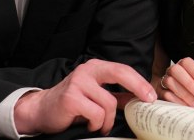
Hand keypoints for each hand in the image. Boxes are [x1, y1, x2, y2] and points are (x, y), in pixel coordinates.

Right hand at [13, 59, 155, 135]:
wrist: (41, 110)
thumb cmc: (71, 103)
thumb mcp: (96, 96)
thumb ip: (116, 96)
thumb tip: (140, 99)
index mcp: (95, 67)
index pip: (123, 70)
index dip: (140, 82)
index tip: (152, 95)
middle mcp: (86, 70)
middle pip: (120, 73)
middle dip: (138, 87)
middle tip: (147, 101)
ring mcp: (78, 83)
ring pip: (109, 103)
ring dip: (108, 120)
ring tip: (100, 125)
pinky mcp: (71, 98)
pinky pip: (96, 114)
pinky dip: (97, 124)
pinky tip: (89, 125)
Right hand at [158, 57, 193, 108]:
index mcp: (184, 65)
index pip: (187, 62)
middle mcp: (172, 71)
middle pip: (175, 70)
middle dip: (189, 83)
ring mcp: (164, 81)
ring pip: (169, 82)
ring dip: (184, 93)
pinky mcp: (160, 93)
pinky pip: (165, 94)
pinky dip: (177, 101)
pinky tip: (186, 106)